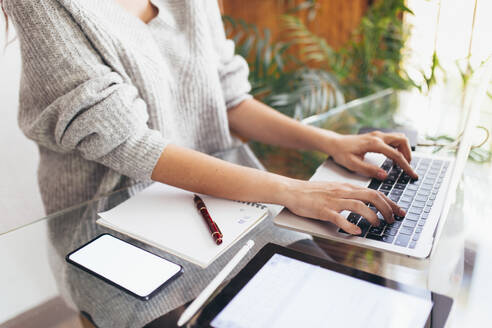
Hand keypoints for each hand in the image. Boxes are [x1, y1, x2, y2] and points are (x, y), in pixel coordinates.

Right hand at [283, 180, 405, 234]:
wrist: (293, 190)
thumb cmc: (312, 192)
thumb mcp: (334, 189)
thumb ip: (349, 195)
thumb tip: (365, 205)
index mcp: (347, 187)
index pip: (374, 192)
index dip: (390, 203)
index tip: (399, 212)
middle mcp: (343, 192)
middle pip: (372, 197)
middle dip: (387, 209)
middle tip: (393, 220)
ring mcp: (334, 201)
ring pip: (360, 206)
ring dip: (373, 216)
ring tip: (377, 225)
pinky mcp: (324, 210)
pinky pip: (340, 218)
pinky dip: (351, 225)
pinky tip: (357, 231)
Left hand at [326, 131, 417, 179]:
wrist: (334, 143)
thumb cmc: (341, 153)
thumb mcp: (353, 164)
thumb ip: (369, 170)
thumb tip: (384, 176)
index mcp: (374, 144)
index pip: (396, 155)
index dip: (406, 166)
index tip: (412, 175)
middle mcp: (378, 136)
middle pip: (402, 140)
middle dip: (408, 154)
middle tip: (407, 167)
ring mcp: (377, 135)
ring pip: (399, 137)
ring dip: (404, 149)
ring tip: (402, 163)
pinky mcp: (375, 136)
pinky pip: (392, 138)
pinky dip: (397, 147)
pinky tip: (394, 157)